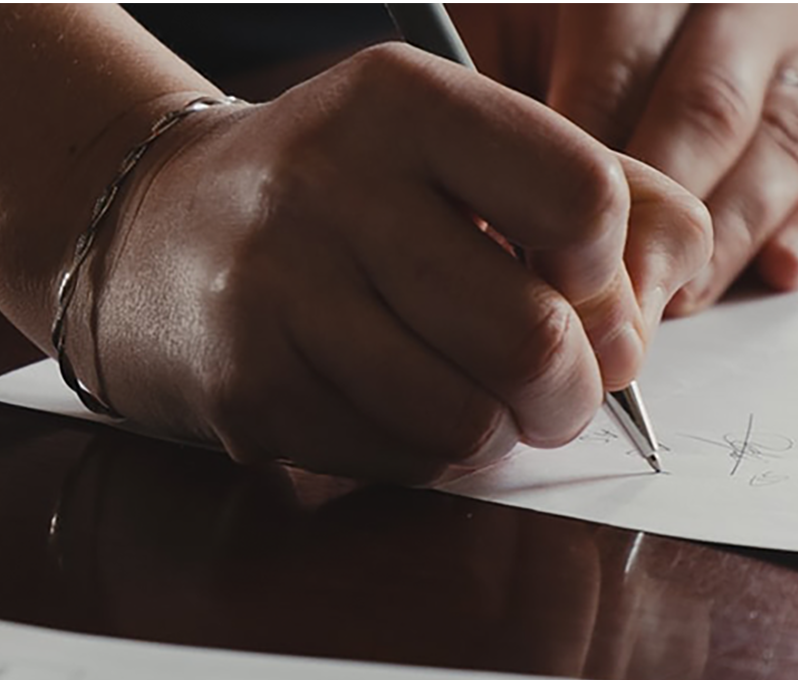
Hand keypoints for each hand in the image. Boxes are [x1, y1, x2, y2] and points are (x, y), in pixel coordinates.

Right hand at [74, 44, 710, 482]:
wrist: (146, 235)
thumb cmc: (328, 195)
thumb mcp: (447, 145)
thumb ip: (584, 192)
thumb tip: (651, 308)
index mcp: (400, 102)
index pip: (583, 199)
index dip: (609, 273)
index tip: (580, 289)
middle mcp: (329, 185)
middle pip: (531, 336)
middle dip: (570, 390)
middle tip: (555, 389)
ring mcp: (276, 292)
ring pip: (464, 418)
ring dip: (492, 429)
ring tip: (467, 397)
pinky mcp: (246, 387)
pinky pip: (395, 459)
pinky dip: (421, 452)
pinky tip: (389, 406)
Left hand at [453, 4, 797, 314]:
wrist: (582, 41)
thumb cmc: (521, 57)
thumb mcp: (492, 56)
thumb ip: (497, 119)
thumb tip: (490, 229)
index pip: (618, 71)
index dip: (583, 169)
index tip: (542, 244)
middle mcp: (724, 16)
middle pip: (704, 115)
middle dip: (654, 223)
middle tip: (608, 300)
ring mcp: (782, 68)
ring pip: (776, 152)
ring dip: (722, 243)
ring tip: (669, 304)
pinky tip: (775, 269)